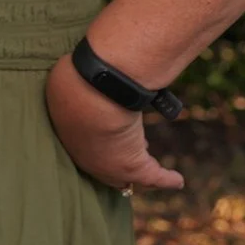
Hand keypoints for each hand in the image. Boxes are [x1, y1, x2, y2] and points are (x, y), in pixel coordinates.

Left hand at [46, 55, 183, 192]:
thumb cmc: (77, 79)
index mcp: (67, 130)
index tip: (109, 135)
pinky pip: (152, 177)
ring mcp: (106, 165)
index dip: (97, 142)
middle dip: (115, 160)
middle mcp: (83, 154)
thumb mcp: (74, 78)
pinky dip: (166, 180)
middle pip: (102, 166)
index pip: (82, 144)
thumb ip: (79, 80)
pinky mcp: (131, 167)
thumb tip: (87, 64)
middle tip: (133, 151)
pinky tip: (177, 180)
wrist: (91, 94)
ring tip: (157, 172)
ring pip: (127, 175)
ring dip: (143, 173)